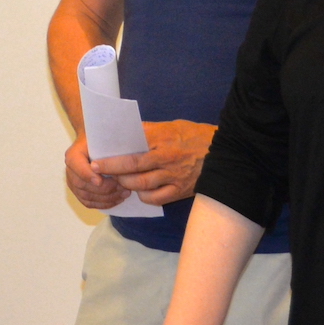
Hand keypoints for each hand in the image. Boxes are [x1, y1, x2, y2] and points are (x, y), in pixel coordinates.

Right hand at [66, 134, 128, 209]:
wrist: (93, 145)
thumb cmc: (100, 141)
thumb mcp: (102, 139)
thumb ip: (106, 149)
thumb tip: (117, 164)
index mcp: (73, 155)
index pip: (76, 166)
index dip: (87, 175)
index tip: (100, 181)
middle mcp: (70, 170)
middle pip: (82, 185)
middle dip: (104, 189)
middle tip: (123, 186)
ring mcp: (73, 183)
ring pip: (87, 196)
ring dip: (107, 198)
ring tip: (125, 193)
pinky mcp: (79, 193)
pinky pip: (89, 203)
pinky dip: (104, 204)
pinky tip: (118, 199)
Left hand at [92, 121, 215, 205]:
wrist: (226, 152)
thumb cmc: (196, 135)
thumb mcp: (173, 126)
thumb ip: (150, 131)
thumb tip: (126, 134)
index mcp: (163, 138)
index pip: (132, 149)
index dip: (112, 158)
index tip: (97, 160)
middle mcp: (167, 157)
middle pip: (133, 168)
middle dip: (113, 171)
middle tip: (100, 171)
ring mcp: (174, 175)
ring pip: (142, 184)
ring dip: (126, 184)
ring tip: (119, 180)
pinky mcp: (181, 190)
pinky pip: (156, 198)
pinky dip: (144, 196)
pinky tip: (140, 191)